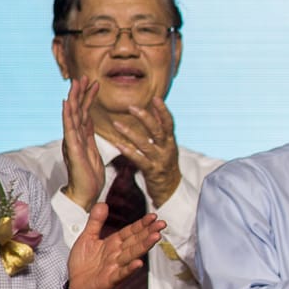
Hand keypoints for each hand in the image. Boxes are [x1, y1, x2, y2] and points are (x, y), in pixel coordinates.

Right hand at [59, 78, 105, 210]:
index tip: (94, 82)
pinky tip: (67, 103)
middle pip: (77, 110)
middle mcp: (74, 136)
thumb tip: (89, 121)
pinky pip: (69, 129)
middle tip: (84, 75)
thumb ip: (89, 136)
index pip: (85, 112)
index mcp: (81, 137)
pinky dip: (68, 115)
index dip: (88, 97)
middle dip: (80, 92)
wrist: (85, 194)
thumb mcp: (93, 151)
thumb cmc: (89, 176)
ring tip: (76, 83)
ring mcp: (72, 141)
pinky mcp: (72, 148)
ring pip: (72, 115)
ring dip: (74, 98)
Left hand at [66, 200, 162, 288]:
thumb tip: (102, 203)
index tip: (153, 216)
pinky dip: (130, 269)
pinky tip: (139, 263)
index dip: (141, 224)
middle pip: (135, 241)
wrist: (75, 286)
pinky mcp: (110, 280)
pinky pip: (121, 274)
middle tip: (162, 224)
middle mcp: (118, 254)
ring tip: (156, 237)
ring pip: (132, 254)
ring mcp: (115, 267)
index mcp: (114, 243)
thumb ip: (95, 222)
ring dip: (144, 246)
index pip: (131, 231)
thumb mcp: (87, 238)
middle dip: (149, 232)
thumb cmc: (83, 263)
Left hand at [112, 93, 182, 208]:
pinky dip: (129, 152)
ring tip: (117, 124)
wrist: (171, 189)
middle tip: (132, 107)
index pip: (168, 123)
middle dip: (146, 118)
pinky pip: (139, 160)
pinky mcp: (152, 171)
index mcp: (170, 141)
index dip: (163, 111)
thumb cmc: (165, 164)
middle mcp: (167, 149)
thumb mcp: (167, 146)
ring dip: (131, 134)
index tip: (155, 98)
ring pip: (146, 144)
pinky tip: (118, 145)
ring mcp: (160, 161)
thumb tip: (156, 110)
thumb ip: (161, 130)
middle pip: (158, 131)